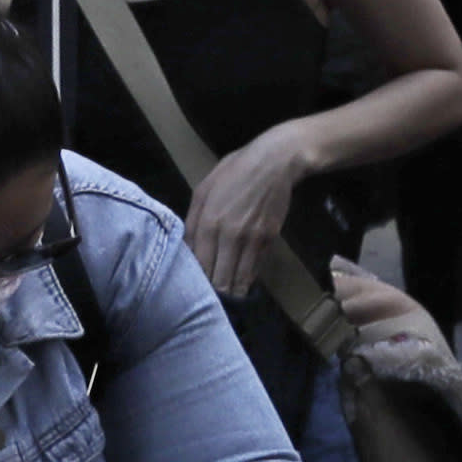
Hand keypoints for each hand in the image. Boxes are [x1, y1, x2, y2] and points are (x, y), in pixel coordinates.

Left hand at [176, 127, 313, 298]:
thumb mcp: (203, 191)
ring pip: (239, 280)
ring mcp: (252, 240)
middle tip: (208, 300)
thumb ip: (191, 222)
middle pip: (219, 280)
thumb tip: (185, 251)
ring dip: (231, 292)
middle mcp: (230, 237)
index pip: (199, 267)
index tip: (193, 291)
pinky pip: (255, 269)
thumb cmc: (234, 172)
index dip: (196, 284)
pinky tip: (241, 283)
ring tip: (224, 299)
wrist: (276, 161)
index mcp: (208, 223)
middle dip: (214, 294)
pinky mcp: (270, 240)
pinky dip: (247, 279)